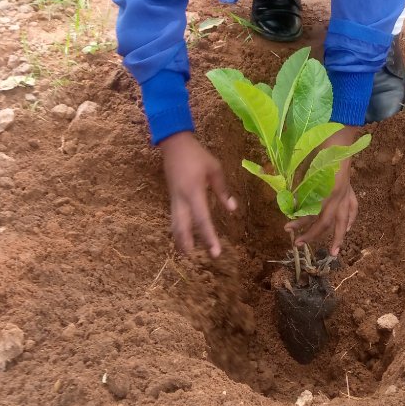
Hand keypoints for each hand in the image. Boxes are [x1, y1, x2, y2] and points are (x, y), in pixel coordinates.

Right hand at [160, 131, 236, 257]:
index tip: (215, 252)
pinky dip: (178, 230)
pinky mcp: (172, 198)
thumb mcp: (214, 168)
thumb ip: (223, 190)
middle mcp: (181, 199)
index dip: (209, 236)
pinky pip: (174, 218)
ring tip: (188, 254)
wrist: (174, 144)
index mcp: (194, 191)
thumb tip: (232, 209)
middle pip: (182, 227)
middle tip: (197, 260)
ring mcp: (174, 199)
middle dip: (188, 244)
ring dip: (180, 240)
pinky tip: (183, 238)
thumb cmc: (197, 155)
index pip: (202, 219)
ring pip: (175, 225)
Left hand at [284, 126, 358, 256]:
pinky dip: (350, 220)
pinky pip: (353, 208)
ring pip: (344, 220)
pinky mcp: (350, 188)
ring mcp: (347, 192)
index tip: (286, 228)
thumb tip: (290, 202)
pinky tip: (347, 228)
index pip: (314, 215)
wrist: (340, 135)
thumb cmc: (320, 148)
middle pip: (328, 223)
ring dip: (338, 237)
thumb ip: (300, 187)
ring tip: (335, 252)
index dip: (300, 224)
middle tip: (298, 245)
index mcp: (328, 191)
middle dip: (313, 236)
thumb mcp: (305, 168)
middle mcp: (340, 196)